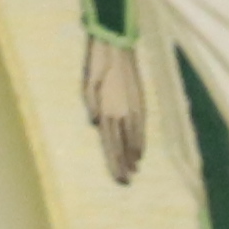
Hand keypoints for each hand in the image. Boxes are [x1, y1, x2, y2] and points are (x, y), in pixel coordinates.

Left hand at [82, 31, 149, 180]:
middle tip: (126, 183)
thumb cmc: (96, 64)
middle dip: (123, 166)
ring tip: (134, 171)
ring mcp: (133, 108)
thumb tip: (96, 127)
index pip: (110, 145)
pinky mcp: (141, 101)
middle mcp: (120, 113)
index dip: (114, 163)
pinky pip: (141, 127)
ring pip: (133, 139)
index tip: (118, 178)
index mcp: (105, 111)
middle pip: (122, 146)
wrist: (115, 45)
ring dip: (133, 156)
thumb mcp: (86, 86)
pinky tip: (141, 151)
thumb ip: (91, 108)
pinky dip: (141, 141)